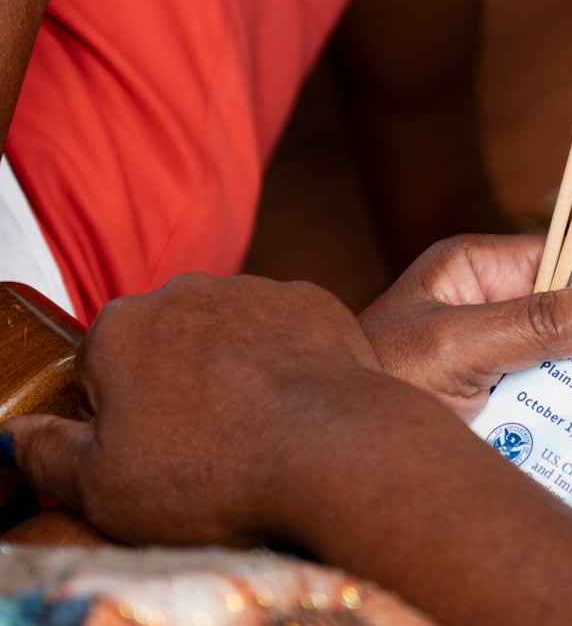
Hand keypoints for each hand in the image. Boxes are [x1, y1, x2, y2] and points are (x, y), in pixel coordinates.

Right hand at [1, 273, 397, 546]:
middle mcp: (184, 292)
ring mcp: (254, 290)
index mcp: (119, 328)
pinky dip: (287, 366)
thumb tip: (18, 431)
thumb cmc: (212, 472)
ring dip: (232, 374)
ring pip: (227, 338)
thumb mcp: (99, 487)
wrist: (333, 449)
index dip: (119, 422)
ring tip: (255, 433)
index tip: (150, 455)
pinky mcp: (312, 301)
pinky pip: (285, 335)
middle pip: (165, 348)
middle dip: (176, 390)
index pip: (99, 374)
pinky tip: (296, 410)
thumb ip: (44, 453)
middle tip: (204, 449)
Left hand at [359, 234, 571, 420]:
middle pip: (569, 310)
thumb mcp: (456, 350)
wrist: (318, 459)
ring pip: (563, 358)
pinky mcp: (490, 402)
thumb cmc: (369, 389)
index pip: (564, 256)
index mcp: (473, 269)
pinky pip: (546, 398)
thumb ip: (535, 324)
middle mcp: (484, 305)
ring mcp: (488, 355)